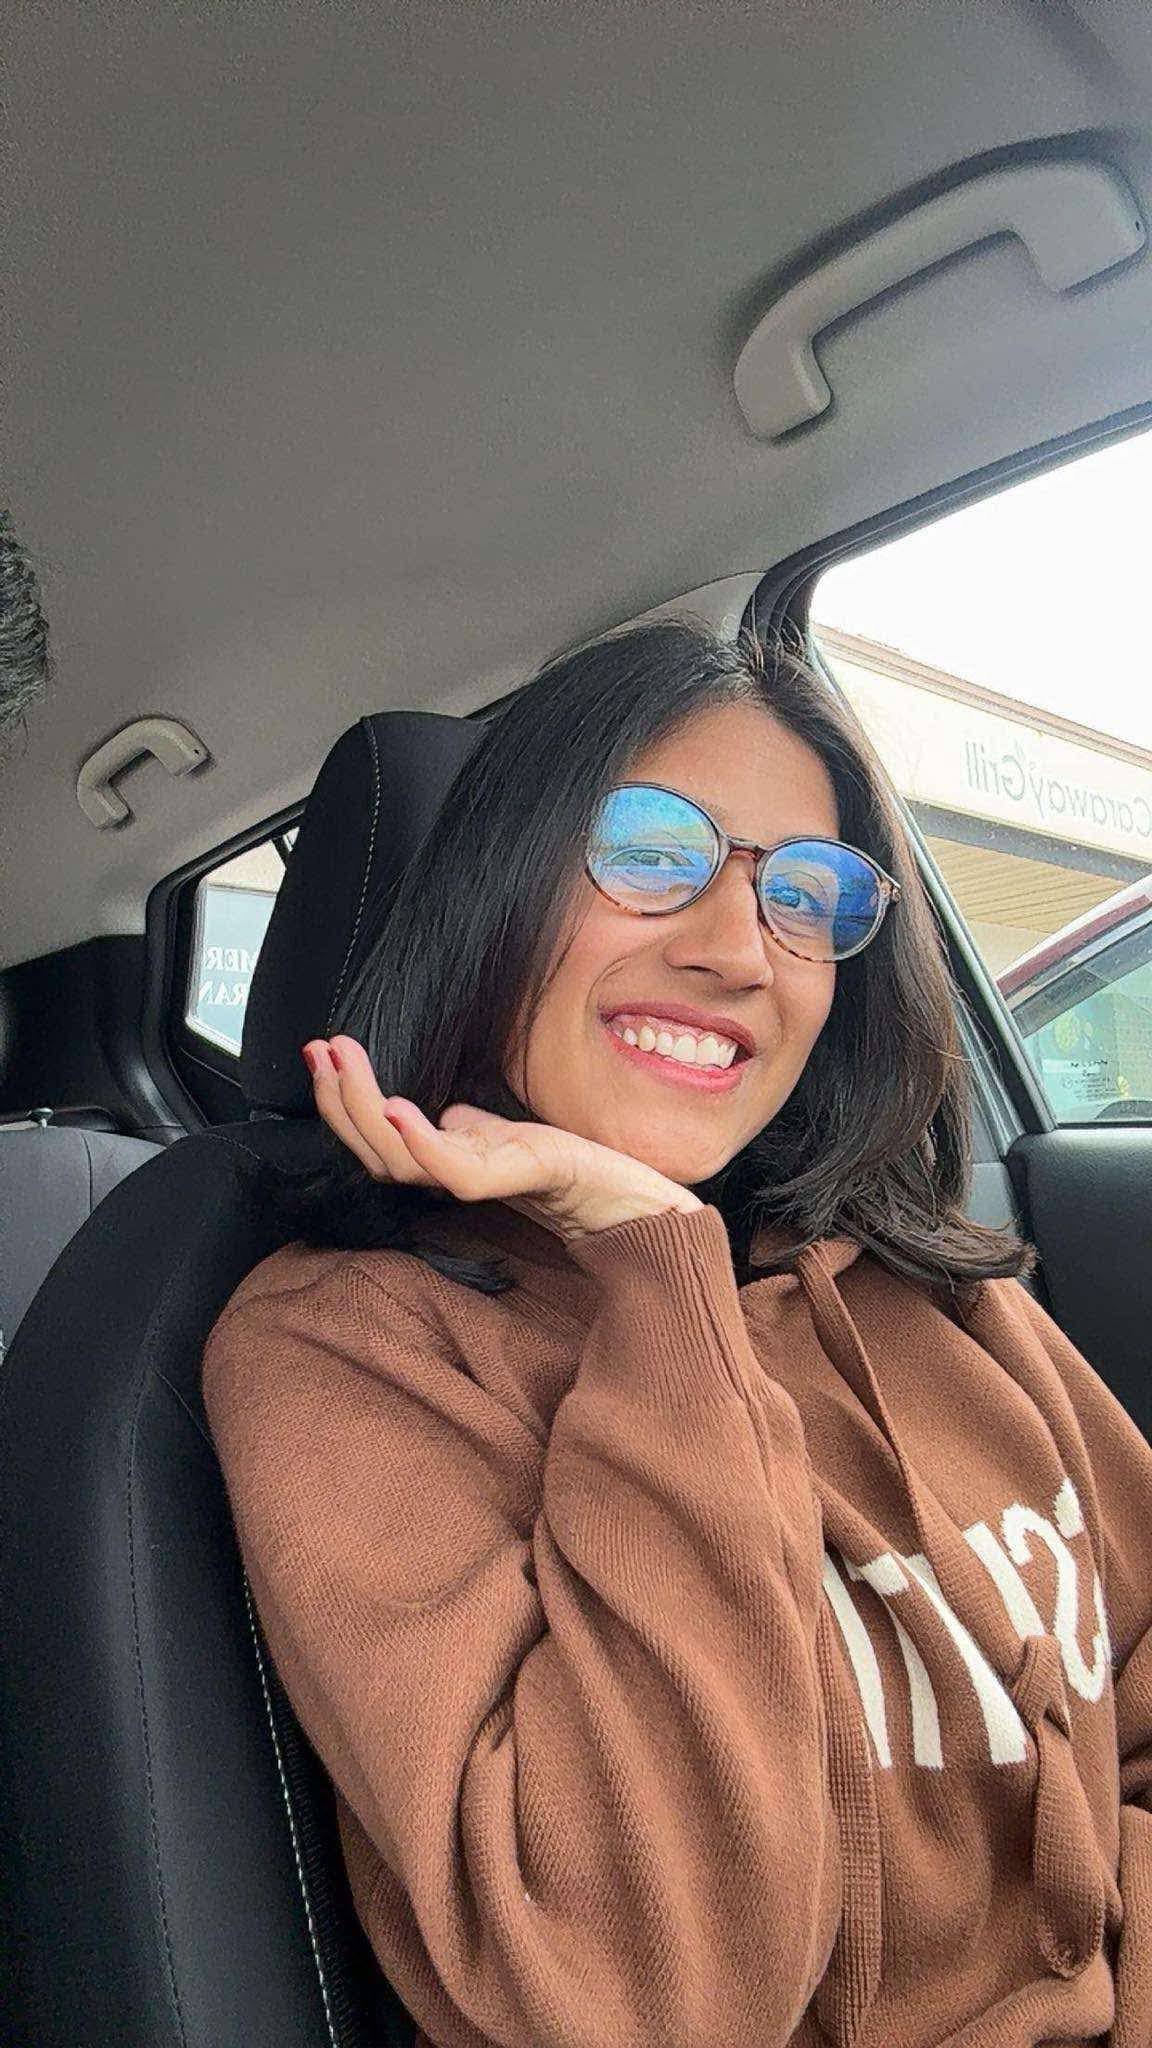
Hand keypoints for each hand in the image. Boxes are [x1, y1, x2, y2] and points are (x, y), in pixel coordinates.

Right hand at [302, 1035, 703, 1241]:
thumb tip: (440, 1111)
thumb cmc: (567, 1166)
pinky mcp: (517, 1177)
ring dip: (363, 1108)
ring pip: (402, 1161)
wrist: (628, 1192)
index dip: (343, 1105)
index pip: (380, 1145)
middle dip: (339, 1099)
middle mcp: (457, 1178)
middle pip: (378, 1153)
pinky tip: (394, 1107)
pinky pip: (455, 1171)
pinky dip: (420, 1142)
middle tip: (317, 1050)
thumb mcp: (502, 1136)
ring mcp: (484, 1181)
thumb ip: (466, 1128)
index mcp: (449, 1165)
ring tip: (340, 1060)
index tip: (320, 1054)